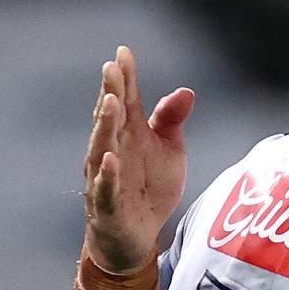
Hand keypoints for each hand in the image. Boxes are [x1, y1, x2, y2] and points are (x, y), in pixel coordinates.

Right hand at [83, 46, 194, 272]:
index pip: (125, 100)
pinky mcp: (107, 205)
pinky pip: (105, 188)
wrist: (136, 237)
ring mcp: (105, 176)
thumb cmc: (149, 188)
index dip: (124, 77)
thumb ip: (172, 122)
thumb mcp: (169, 152)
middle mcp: (112, 150)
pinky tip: (110, 158)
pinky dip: (107, 174)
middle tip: (112, 68)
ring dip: (105, 125)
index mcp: (128, 134)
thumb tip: (187, 91)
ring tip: (111, 102)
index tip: (124, 52)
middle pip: (111, 118)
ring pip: (102, 147)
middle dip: (111, 92)